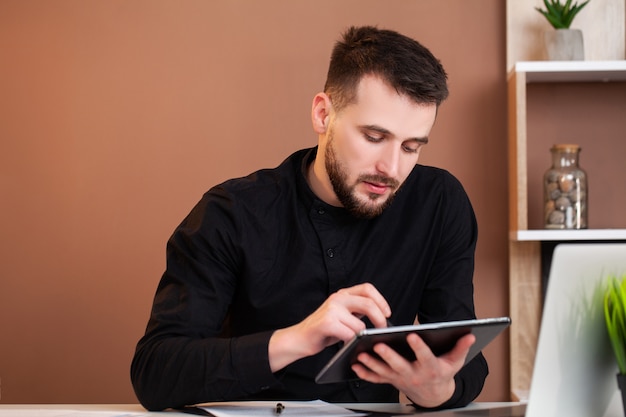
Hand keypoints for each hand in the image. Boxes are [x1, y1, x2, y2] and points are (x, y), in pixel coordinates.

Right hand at [268, 283, 390, 371]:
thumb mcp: (342, 315)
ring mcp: (331, 309)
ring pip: (360, 324)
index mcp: (342, 294)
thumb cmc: (323, 330)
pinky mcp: (327, 322)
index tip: (387, 313)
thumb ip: (357, 311)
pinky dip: (351, 341)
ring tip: (356, 340)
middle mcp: (337, 298)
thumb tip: (381, 317)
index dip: (381, 300)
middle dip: (380, 319)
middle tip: (382, 330)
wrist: (299, 338)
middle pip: (368, 303)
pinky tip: (347, 343)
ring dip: (361, 336)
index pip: (367, 288)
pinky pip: (350, 334)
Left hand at [351, 332, 475, 407]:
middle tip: (379, 345)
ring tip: (362, 353)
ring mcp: (400, 379)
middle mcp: (413, 374)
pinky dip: (365, 373)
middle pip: (399, 365)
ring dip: (372, 363)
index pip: (425, 357)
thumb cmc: (442, 373)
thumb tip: (470, 335)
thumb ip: (461, 347)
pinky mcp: (390, 381)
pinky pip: (376, 379)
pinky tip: (355, 365)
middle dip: (388, 356)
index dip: (419, 347)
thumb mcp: (455, 362)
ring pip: (384, 372)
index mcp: (430, 368)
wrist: (433, 394)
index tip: (412, 335)